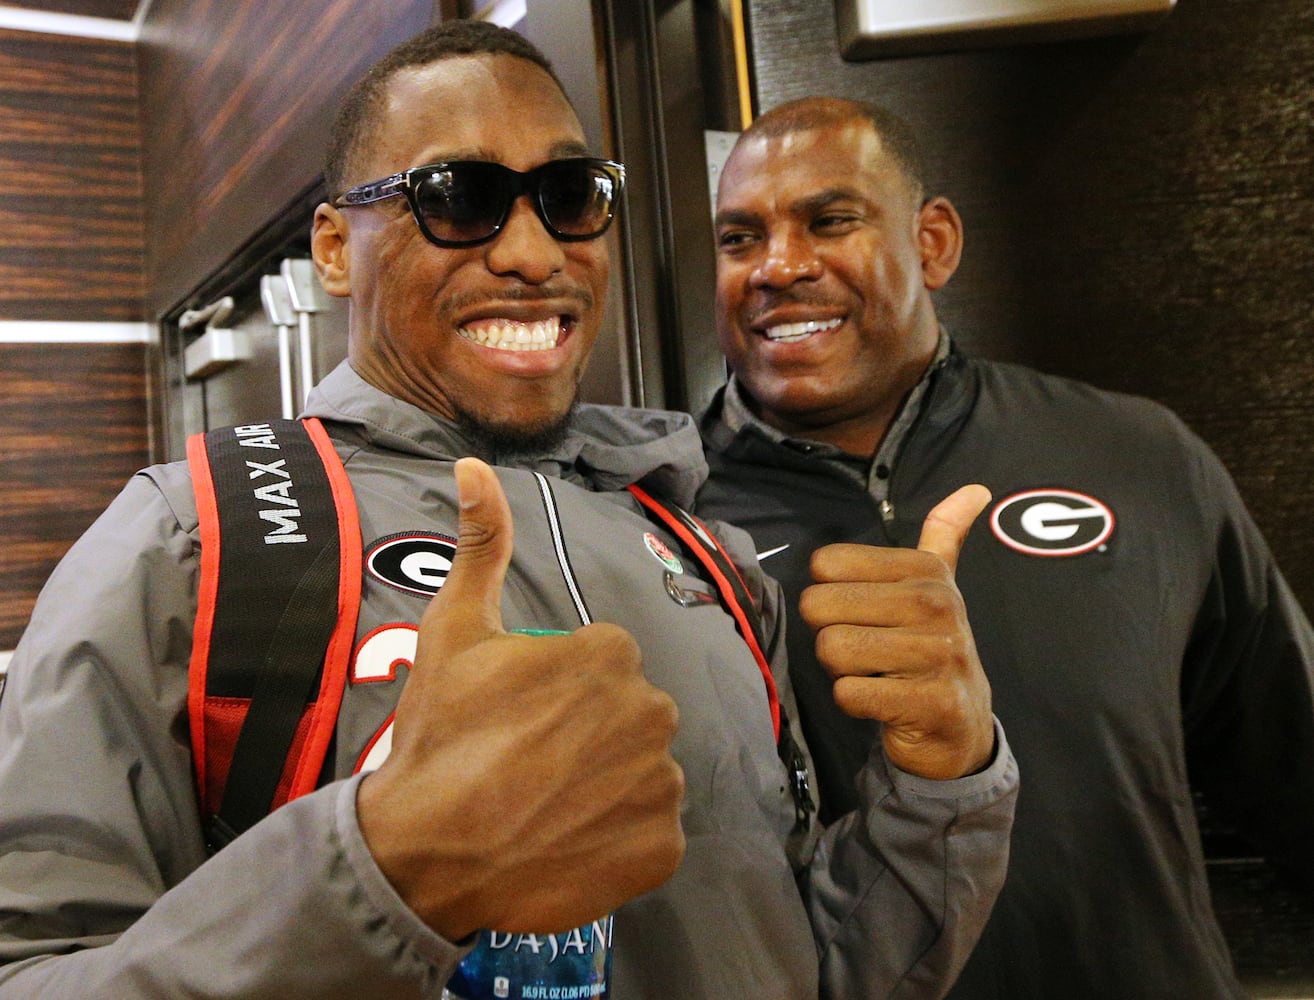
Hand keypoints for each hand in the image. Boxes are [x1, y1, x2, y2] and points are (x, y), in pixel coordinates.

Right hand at [358, 458, 684, 938]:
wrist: (424, 853)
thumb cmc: (439, 735)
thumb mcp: (453, 629)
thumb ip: (481, 543)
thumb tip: (473, 463)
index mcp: (611, 653)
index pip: (603, 665)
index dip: (558, 692)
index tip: (518, 719)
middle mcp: (653, 710)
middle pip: (628, 716)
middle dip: (590, 735)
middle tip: (530, 765)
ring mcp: (661, 784)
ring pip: (643, 772)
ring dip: (607, 787)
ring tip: (545, 807)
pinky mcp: (663, 849)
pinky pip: (652, 833)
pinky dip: (620, 840)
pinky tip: (569, 842)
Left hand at [799, 485, 994, 780]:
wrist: (961, 724)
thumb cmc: (931, 646)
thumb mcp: (938, 585)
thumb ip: (945, 533)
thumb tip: (977, 487)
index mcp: (926, 570)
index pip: (825, 565)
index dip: (830, 595)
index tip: (865, 615)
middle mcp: (937, 603)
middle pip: (821, 606)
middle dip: (830, 634)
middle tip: (866, 650)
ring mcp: (939, 654)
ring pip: (832, 648)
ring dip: (841, 670)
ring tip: (876, 673)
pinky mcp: (931, 702)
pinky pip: (848, 693)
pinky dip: (853, 701)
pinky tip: (883, 700)